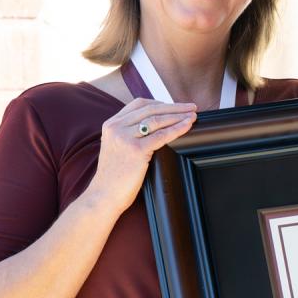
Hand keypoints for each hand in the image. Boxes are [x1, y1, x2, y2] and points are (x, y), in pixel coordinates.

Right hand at [82, 98, 196, 214]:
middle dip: (175, 107)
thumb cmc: (114, 175)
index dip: (161, 103)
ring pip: (157, 120)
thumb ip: (129, 133)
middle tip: (192, 107)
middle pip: (151, 109)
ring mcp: (125, 138)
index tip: (176, 105)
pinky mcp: (136, 150)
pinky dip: (177, 129)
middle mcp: (116, 127)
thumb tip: (155, 125)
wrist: (104, 194)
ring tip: (193, 116)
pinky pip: (162, 135)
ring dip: (179, 116)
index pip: (139, 104)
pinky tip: (187, 126)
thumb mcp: (116, 147)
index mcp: (111, 124)